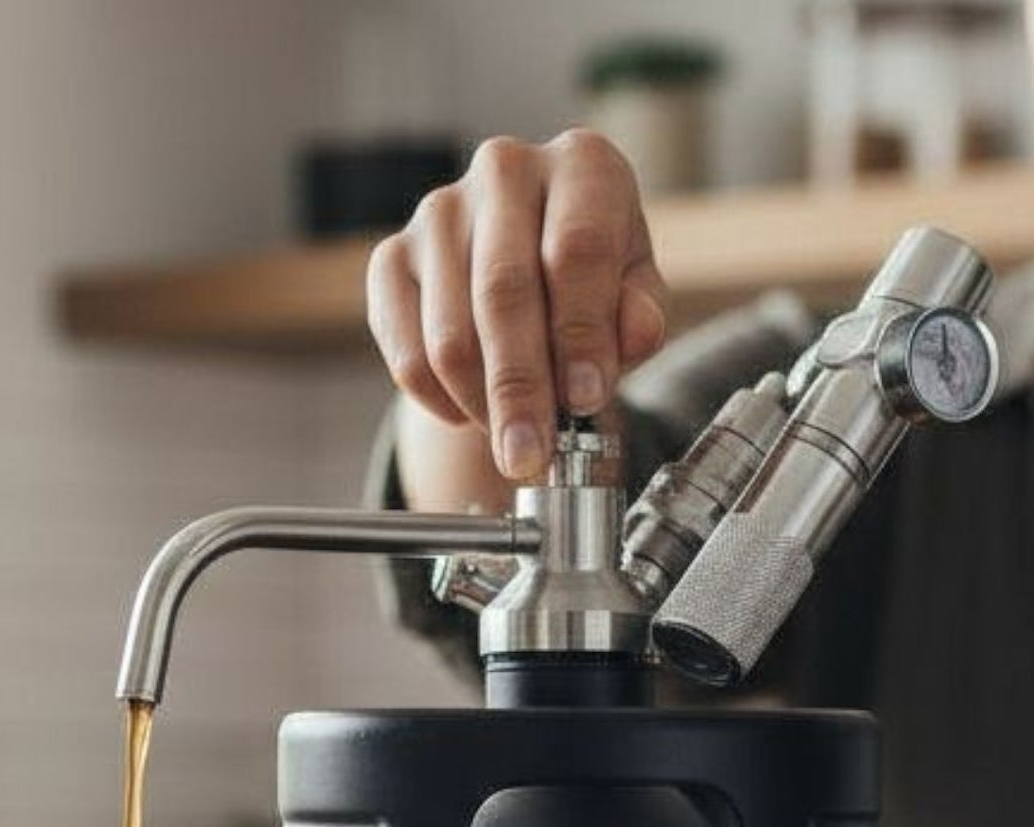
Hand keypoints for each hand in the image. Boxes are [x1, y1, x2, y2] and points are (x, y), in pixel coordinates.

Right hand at [366, 130, 669, 483]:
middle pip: (503, 294)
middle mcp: (505, 170)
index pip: (575, 249)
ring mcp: (439, 211)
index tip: (584, 400)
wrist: (529, 272)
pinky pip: (407, 354)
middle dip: (520, 389)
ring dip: (482, 406)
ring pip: (449, 335)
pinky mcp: (392, 259)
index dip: (580, 334)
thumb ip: (641, 317)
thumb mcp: (636, 296)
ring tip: (515, 439)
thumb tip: (634, 336)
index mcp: (582, 165)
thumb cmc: (593, 283)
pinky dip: (440, 402)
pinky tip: (473, 412)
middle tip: (531, 454)